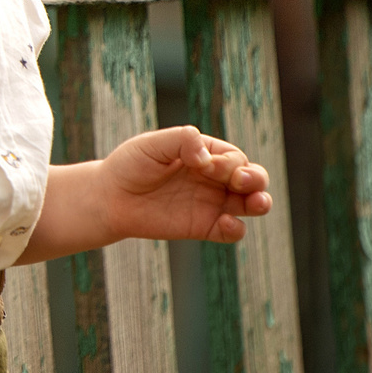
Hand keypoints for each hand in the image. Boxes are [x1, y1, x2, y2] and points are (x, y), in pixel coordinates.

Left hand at [100, 126, 271, 243]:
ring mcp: (212, 203)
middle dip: (256, 179)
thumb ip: (182, 141)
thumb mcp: (153, 144)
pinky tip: (226, 223)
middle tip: (241, 181)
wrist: (111, 198)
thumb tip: (207, 158)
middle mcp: (214, 178)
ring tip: (257, 203)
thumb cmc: (131, 165)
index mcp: (206, 154)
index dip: (228, 162)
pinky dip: (236, 229)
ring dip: (260, 202)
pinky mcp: (204, 227)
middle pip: (253, 178)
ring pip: (250, 204)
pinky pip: (232, 232)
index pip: (234, 157)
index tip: (204, 166)